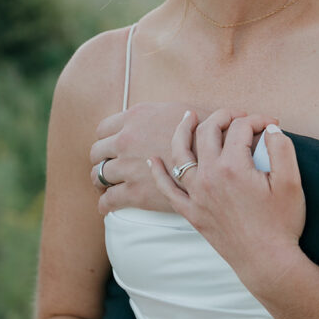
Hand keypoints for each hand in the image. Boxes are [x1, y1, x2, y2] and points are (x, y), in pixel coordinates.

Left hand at [90, 103, 233, 214]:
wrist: (221, 160)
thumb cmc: (213, 133)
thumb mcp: (189, 112)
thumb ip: (169, 115)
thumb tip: (180, 116)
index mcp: (137, 117)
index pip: (104, 128)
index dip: (107, 139)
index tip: (111, 148)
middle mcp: (127, 139)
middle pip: (97, 152)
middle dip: (101, 161)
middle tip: (109, 168)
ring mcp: (128, 166)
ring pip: (99, 176)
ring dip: (101, 182)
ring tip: (107, 187)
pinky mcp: (135, 193)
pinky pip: (108, 200)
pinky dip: (106, 204)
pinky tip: (109, 206)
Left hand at [150, 112, 306, 295]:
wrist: (266, 261)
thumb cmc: (282, 222)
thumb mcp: (291, 181)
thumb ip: (281, 148)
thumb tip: (270, 127)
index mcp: (233, 166)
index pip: (239, 128)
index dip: (256, 119)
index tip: (270, 123)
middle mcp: (209, 176)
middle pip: (208, 132)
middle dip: (223, 117)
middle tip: (236, 115)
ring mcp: (196, 195)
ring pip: (181, 153)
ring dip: (183, 131)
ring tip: (188, 117)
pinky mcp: (191, 212)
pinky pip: (167, 189)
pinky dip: (158, 173)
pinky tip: (153, 160)